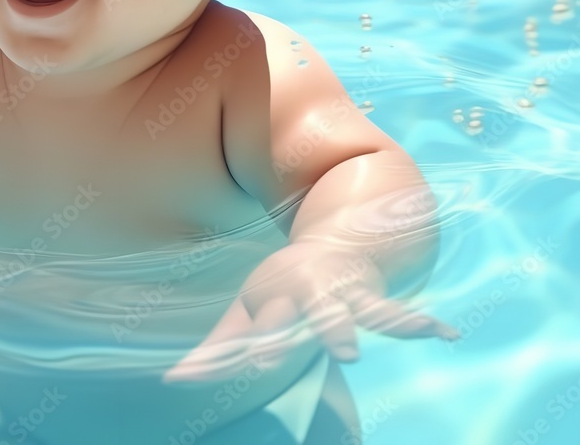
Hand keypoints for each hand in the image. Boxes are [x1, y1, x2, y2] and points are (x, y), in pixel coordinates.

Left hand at [163, 242, 457, 382]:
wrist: (331, 243)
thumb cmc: (281, 288)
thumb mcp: (247, 311)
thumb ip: (217, 348)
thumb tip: (174, 380)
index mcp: (278, 299)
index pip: (267, 325)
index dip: (259, 343)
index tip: (255, 361)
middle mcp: (313, 295)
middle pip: (319, 314)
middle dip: (331, 329)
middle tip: (344, 353)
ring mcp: (347, 294)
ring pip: (365, 310)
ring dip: (385, 323)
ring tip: (414, 335)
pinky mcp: (374, 298)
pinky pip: (400, 312)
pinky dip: (424, 323)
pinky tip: (449, 334)